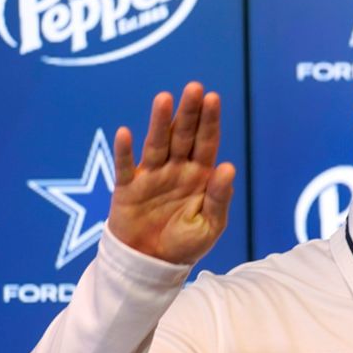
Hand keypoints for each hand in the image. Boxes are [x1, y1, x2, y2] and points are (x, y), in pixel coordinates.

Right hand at [109, 82, 236, 264]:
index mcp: (199, 176)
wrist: (153, 264)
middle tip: (194, 88)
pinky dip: (124, 152)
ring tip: (164, 99)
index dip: (210, 121)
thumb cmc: (185, 244)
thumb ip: (218, 198)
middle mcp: (176, 169)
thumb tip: (228, 167)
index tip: (213, 98)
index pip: (207, 142)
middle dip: (188, 112)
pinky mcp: (128, 189)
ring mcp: (151, 176)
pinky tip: (125, 133)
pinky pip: (124, 168)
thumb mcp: (209, 226)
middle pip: (183, 136)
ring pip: (156, 144)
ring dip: (159, 122)